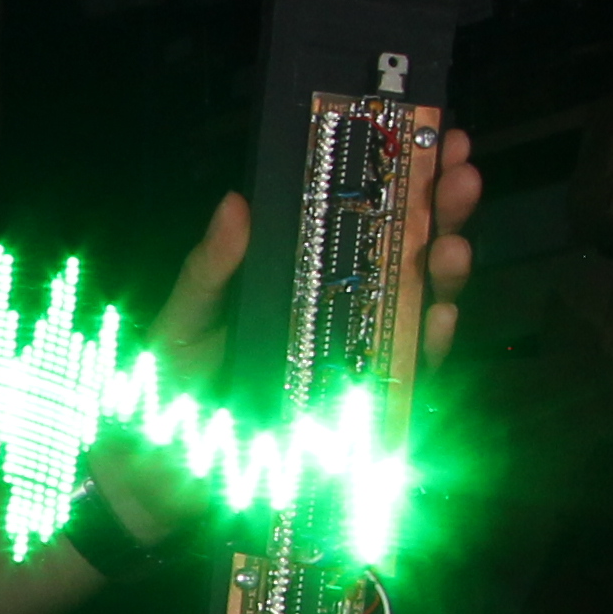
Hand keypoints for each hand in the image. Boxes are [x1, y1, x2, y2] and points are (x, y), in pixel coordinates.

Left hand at [112, 133, 486, 536]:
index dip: (406, 178)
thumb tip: (236, 200)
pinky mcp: (361, 416)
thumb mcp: (184, 318)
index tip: (435, 135)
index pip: (367, 221)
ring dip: (444, 277)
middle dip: (442, 214)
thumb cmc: (169, 386)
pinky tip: (439, 320)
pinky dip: (426, 351)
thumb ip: (210, 268)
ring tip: (452, 244)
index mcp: (306, 278)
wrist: (152, 477)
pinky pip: (407, 382)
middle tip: (460, 173)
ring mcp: (356, 362)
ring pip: (420, 312)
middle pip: (408, 257)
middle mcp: (343, 314)